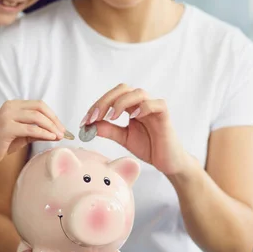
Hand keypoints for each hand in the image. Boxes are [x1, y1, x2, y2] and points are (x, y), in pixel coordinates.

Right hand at [0, 100, 65, 163]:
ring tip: (59, 136)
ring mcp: (7, 116)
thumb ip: (38, 131)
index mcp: (14, 105)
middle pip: (39, 108)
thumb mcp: (23, 135)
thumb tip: (57, 133)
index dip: (53, 115)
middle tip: (63, 132)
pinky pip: (30, 129)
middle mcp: (10, 107)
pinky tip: (51, 138)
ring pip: (36, 117)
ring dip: (51, 127)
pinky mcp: (6, 128)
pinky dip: (43, 133)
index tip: (62, 127)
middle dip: (54, 120)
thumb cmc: (1, 143)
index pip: (39, 105)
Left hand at [80, 84, 194, 175]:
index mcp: (131, 107)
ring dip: (121, 102)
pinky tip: (133, 117)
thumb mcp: (123, 138)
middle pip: (122, 89)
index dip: (97, 105)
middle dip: (105, 101)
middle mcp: (141, 103)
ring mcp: (154, 107)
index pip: (112, 96)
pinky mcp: (165, 115)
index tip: (85, 121)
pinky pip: (156, 104)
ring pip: (138, 93)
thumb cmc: (149, 147)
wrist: (167, 162)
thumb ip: (108, 130)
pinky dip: (143, 107)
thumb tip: (89, 125)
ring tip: (111, 117)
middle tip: (94, 117)